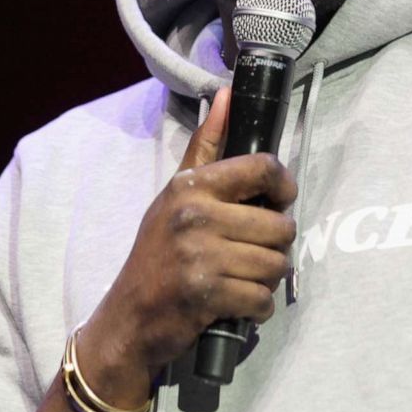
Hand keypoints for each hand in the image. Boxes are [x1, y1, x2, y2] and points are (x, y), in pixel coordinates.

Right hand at [76, 87, 296, 406]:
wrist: (127, 318)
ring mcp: (200, 257)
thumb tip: (228, 93)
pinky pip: (262, 299)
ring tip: (243, 278)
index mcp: (192, 186)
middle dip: (274, 246)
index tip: (280, 200)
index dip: (283, 186)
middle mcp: (195, 216)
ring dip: (267, 279)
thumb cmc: (157, 254)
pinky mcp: (206, 295)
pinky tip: (238, 304)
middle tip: (252, 253)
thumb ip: (205, 147)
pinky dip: (256, 308)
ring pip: (275, 264)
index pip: (262, 168)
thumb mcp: (174, 195)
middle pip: (279, 226)